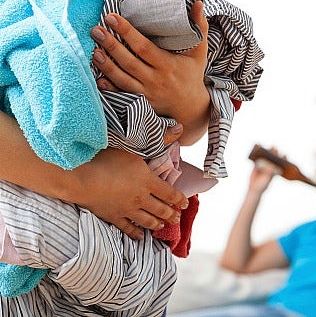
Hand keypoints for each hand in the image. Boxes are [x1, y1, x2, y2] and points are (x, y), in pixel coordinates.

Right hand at [70, 145, 188, 239]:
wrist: (80, 177)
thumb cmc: (105, 157)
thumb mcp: (134, 145)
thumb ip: (159, 138)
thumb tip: (179, 129)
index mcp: (148, 181)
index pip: (170, 193)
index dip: (179, 200)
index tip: (185, 203)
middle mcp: (141, 197)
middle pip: (161, 209)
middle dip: (171, 214)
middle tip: (177, 218)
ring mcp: (126, 209)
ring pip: (147, 220)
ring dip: (157, 223)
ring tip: (162, 225)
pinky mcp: (112, 216)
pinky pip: (127, 228)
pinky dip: (135, 233)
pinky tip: (139, 236)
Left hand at [91, 1, 209, 145]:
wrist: (191, 107)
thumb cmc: (192, 75)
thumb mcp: (199, 52)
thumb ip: (198, 27)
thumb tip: (197, 4)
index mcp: (168, 65)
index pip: (144, 47)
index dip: (127, 32)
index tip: (112, 18)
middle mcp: (156, 79)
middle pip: (130, 62)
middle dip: (111, 45)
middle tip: (96, 31)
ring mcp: (148, 93)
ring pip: (123, 79)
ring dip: (107, 66)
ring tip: (94, 52)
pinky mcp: (142, 103)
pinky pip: (124, 96)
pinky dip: (110, 89)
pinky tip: (99, 80)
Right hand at [248, 148, 280, 193]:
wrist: (254, 188)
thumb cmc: (263, 185)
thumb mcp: (268, 179)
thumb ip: (270, 173)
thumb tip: (271, 166)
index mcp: (275, 170)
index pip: (280, 163)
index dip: (283, 158)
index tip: (284, 155)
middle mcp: (270, 166)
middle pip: (273, 158)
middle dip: (274, 153)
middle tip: (274, 148)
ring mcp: (263, 165)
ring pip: (265, 157)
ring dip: (266, 152)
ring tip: (266, 147)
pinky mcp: (257, 165)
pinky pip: (257, 158)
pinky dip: (257, 154)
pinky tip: (257, 150)